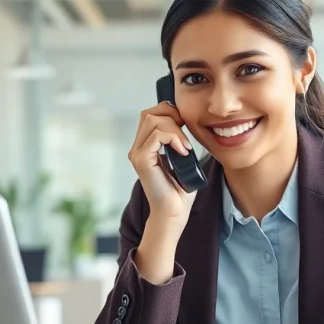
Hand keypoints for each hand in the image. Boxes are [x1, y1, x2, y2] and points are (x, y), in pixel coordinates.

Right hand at [128, 102, 197, 225]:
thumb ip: (177, 140)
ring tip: (185, 146)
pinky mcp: (142, 160)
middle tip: (186, 131)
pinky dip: (174, 138)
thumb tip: (184, 120)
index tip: (185, 124)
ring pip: (153, 120)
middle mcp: (137, 148)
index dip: (169, 112)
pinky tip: (183, 151)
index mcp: (144, 146)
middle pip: (149, 113)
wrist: (175, 211)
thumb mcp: (181, 158)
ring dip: (175, 129)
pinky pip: (157, 136)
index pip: (150, 114)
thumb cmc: (180, 189)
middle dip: (172, 115)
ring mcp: (137, 154)